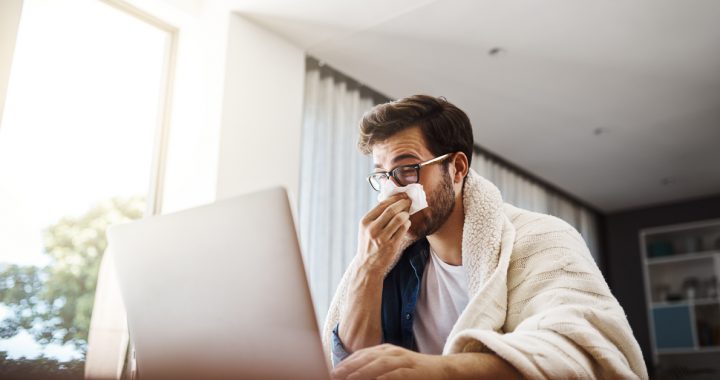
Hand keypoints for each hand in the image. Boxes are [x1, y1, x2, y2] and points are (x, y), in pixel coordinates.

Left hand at [331, 344, 447, 379]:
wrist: (440, 369)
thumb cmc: (411, 370)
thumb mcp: (391, 364)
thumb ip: (373, 367)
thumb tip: (351, 374)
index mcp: (385, 350)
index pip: (362, 354)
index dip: (346, 362)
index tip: (333, 372)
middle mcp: (393, 352)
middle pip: (368, 358)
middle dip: (350, 367)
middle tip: (335, 375)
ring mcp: (404, 360)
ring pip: (381, 364)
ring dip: (364, 372)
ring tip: (350, 378)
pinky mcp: (414, 371)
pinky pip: (399, 374)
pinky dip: (388, 377)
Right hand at [356, 194, 411, 275]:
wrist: (367, 264)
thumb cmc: (369, 243)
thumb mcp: (366, 228)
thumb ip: (377, 215)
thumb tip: (392, 200)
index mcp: (365, 221)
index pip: (382, 204)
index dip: (395, 198)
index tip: (402, 195)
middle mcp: (372, 229)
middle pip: (392, 210)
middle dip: (403, 203)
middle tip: (409, 201)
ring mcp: (381, 238)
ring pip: (399, 219)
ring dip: (406, 214)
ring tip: (407, 214)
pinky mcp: (391, 246)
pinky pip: (403, 229)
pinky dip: (407, 224)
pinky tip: (407, 223)